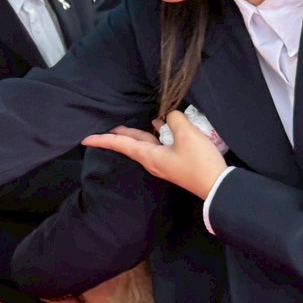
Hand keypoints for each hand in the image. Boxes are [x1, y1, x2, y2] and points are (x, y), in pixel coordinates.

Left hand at [82, 109, 226, 200]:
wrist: (217, 186)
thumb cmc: (199, 162)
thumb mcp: (187, 135)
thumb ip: (174, 119)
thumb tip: (169, 116)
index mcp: (149, 155)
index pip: (121, 144)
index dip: (103, 139)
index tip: (85, 139)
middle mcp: (152, 160)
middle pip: (131, 143)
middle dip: (120, 134)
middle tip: (108, 127)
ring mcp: (164, 162)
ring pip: (146, 143)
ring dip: (139, 132)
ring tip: (133, 122)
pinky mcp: (175, 162)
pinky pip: (160, 145)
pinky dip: (158, 133)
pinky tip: (163, 125)